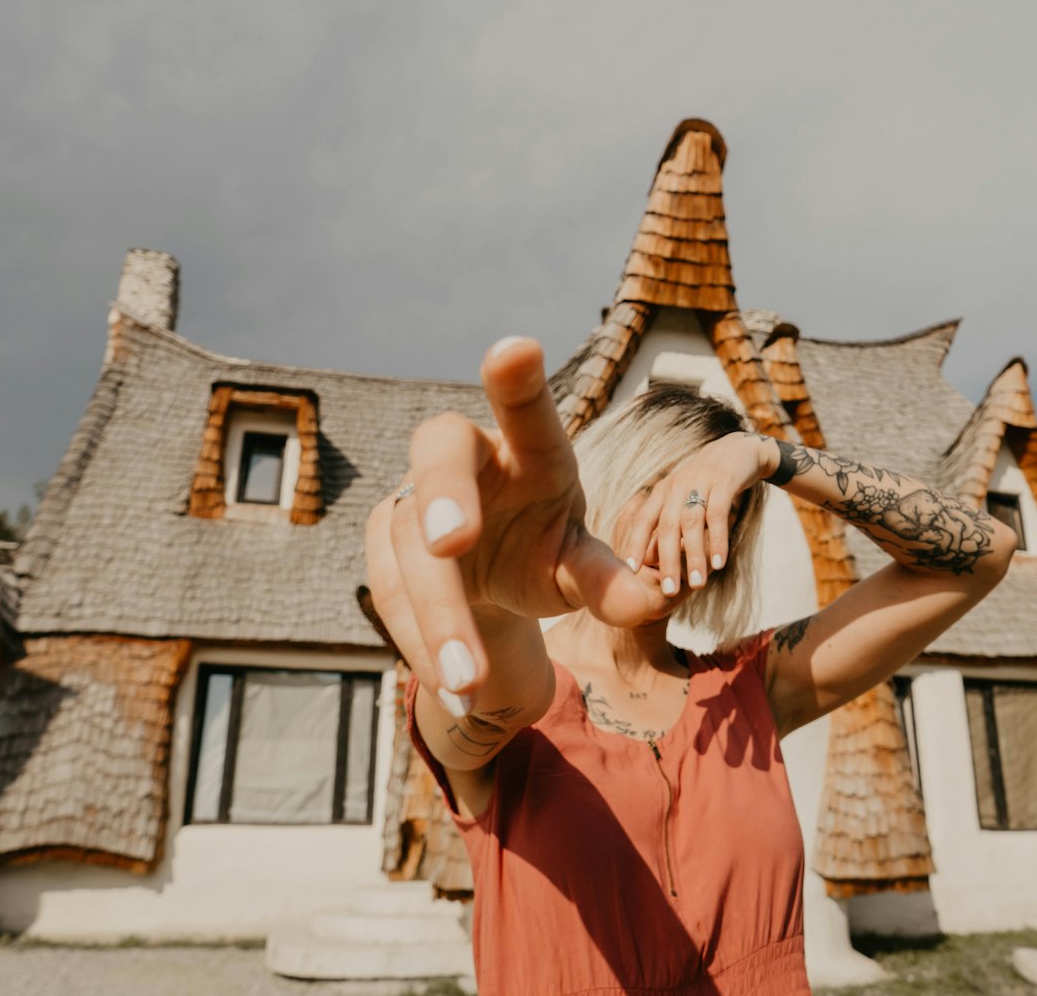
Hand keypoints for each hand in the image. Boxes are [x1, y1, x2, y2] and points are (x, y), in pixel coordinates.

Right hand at [364, 338, 655, 705]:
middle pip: (440, 457)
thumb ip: (611, 581)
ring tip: (469, 682)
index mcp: (532, 451)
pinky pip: (392, 592)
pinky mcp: (384, 538)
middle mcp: (467, 459)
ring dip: (437, 617)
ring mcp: (415, 495)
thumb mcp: (580, 568)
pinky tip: (454, 688)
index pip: (528, 412)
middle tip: (451, 540)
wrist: (487, 579)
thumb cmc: (543, 551)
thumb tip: (652, 599)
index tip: (514, 349)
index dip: (517, 382)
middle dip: (443, 493)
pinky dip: (422, 643)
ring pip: (411, 546)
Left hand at [620, 431, 772, 595]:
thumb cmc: (707, 483)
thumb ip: (669, 523)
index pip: (643, 520)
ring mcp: (699, 482)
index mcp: (663, 491)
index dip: (635, 543)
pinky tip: (719, 564)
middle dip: (667, 561)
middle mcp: (676, 485)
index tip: (630, 569)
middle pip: (667, 527)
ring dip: (694, 556)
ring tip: (699, 584)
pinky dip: (718, 541)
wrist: (740, 450)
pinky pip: (717, 515)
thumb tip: (650, 558)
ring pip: (692, 524)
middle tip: (669, 591)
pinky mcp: (723, 482)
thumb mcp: (683, 498)